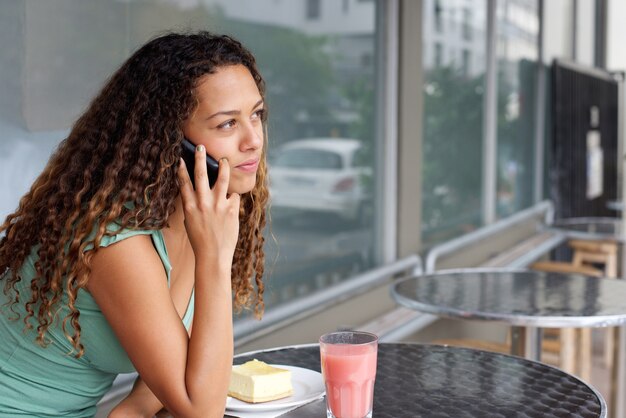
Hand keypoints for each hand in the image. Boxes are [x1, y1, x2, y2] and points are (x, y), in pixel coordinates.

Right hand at [178, 145, 239, 265]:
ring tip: (224, 160)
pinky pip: (234, 197)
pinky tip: (231, 202)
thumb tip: (199, 195)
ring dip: (223, 167)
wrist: (213, 256)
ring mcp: (218, 206)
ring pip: (222, 180)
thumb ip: (194, 207)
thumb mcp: (191, 222)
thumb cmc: (201, 241)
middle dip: (200, 159)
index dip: (182, 170)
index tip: (180, 158)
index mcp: (190, 207)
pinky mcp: (232, 210)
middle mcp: (203, 204)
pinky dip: (233, 197)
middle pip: (201, 176)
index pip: (184, 184)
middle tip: (200, 147)